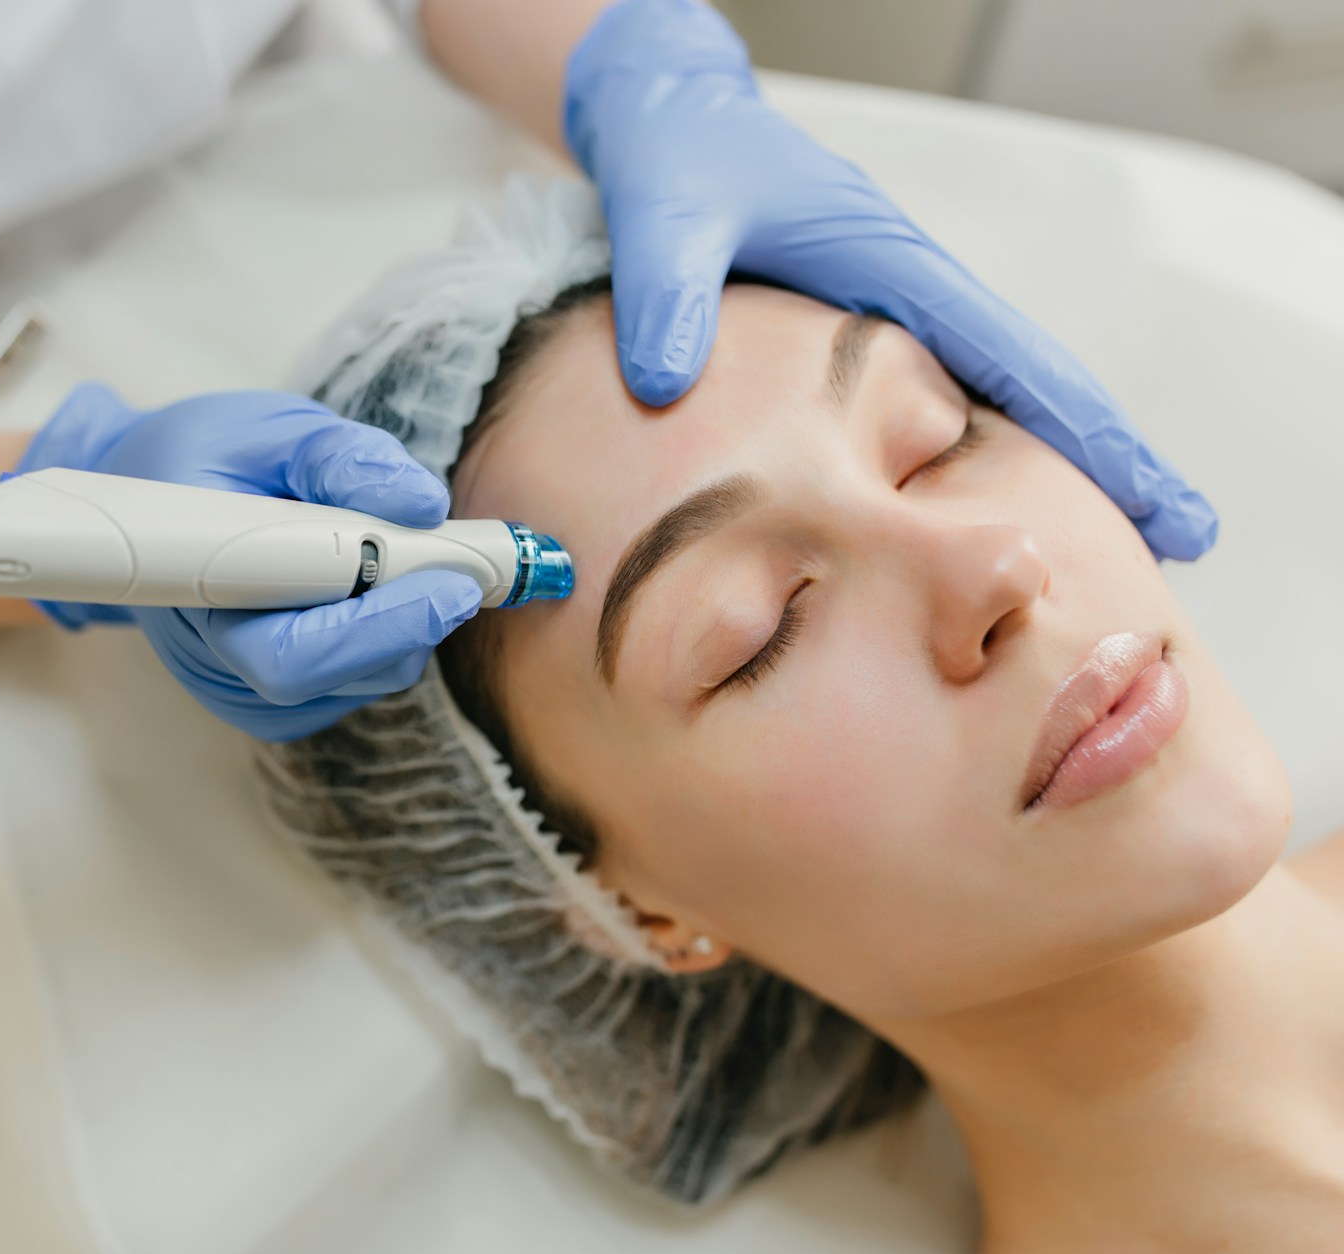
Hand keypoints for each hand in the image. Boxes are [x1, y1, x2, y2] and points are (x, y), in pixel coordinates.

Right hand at [16, 383, 483, 740]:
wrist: (146, 501)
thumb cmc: (203, 459)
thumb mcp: (267, 429)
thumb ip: (341, 458)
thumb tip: (421, 500)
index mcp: (194, 589)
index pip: (290, 649)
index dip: (377, 624)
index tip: (451, 582)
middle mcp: (213, 659)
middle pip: (332, 675)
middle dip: (410, 623)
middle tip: (468, 569)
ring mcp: (240, 690)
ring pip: (355, 681)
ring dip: (404, 622)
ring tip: (416, 556)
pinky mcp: (271, 703)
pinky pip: (353, 684)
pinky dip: (386, 636)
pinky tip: (380, 587)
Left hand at [563, 0, 1215, 559]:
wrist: (670, 125)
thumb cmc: (680, 159)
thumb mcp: (666, 218)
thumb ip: (666, 294)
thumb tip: (663, 382)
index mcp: (890, 266)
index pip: (1013, 358)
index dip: (1085, 432)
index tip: (1149, 498)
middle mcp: (910, 292)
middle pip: (1033, 383)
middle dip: (1108, 458)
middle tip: (1180, 538)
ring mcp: (893, 314)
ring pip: (994, 394)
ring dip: (1056, 460)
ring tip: (1117, 538)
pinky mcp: (862, 332)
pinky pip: (941, 397)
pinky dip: (986, 447)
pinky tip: (995, 504)